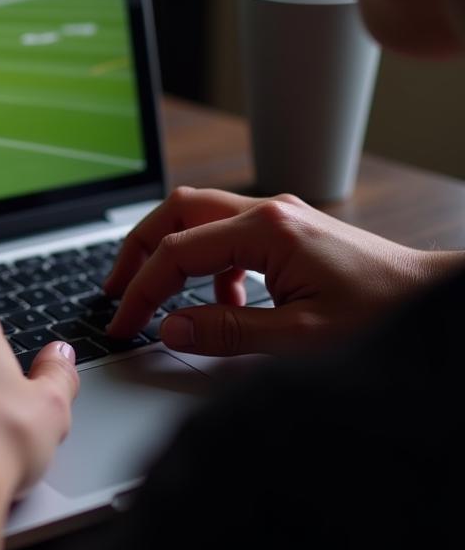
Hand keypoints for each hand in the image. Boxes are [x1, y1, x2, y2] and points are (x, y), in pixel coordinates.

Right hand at [104, 187, 462, 355]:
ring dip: (170, 254)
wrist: (434, 300)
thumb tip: (171, 328)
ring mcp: (278, 216)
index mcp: (266, 230)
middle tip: (116, 290)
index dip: (141, 289)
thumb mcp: (300, 338)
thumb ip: (227, 332)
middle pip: (176, 212)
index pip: (177, 251)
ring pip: (198, 218)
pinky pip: (227, 235)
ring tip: (157, 298)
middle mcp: (267, 211)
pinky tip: (221, 303)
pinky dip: (207, 265)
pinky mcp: (287, 229)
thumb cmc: (382, 316)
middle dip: (138, 250)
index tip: (122, 323)